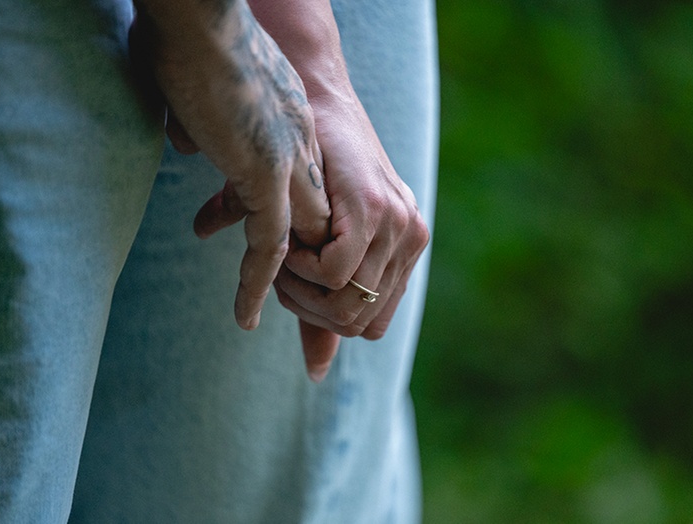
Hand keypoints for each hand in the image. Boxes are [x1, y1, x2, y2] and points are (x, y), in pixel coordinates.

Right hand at [131, 0, 330, 329]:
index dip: (295, 229)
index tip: (278, 259)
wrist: (200, 15)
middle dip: (305, 266)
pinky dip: (258, 285)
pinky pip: (270, 246)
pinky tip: (247, 317)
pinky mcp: (265, 172)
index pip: (305, 193)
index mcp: (293, 126)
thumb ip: (205, 123)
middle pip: (318, 224)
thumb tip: (190, 144)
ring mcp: (288, 160)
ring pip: (304, 242)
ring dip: (287, 283)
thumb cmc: (188, 38)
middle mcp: (302, 146)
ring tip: (263, 315)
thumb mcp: (205, 91)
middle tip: (285, 300)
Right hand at [274, 92, 429, 357]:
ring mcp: (401, 226)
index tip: (292, 290)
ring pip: (349, 306)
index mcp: (402, 252)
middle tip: (282, 275)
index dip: (324, 322)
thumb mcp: (314, 250)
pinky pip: (339, 276)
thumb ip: (320, 308)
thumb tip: (317, 375)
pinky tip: (292, 242)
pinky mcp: (379, 210)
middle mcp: (411, 241)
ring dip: (301, 291)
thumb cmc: (305, 174)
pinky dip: (303, 270)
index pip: (370, 328)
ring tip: (284, 258)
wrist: (307, 103)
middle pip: (359, 325)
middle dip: (309, 311)